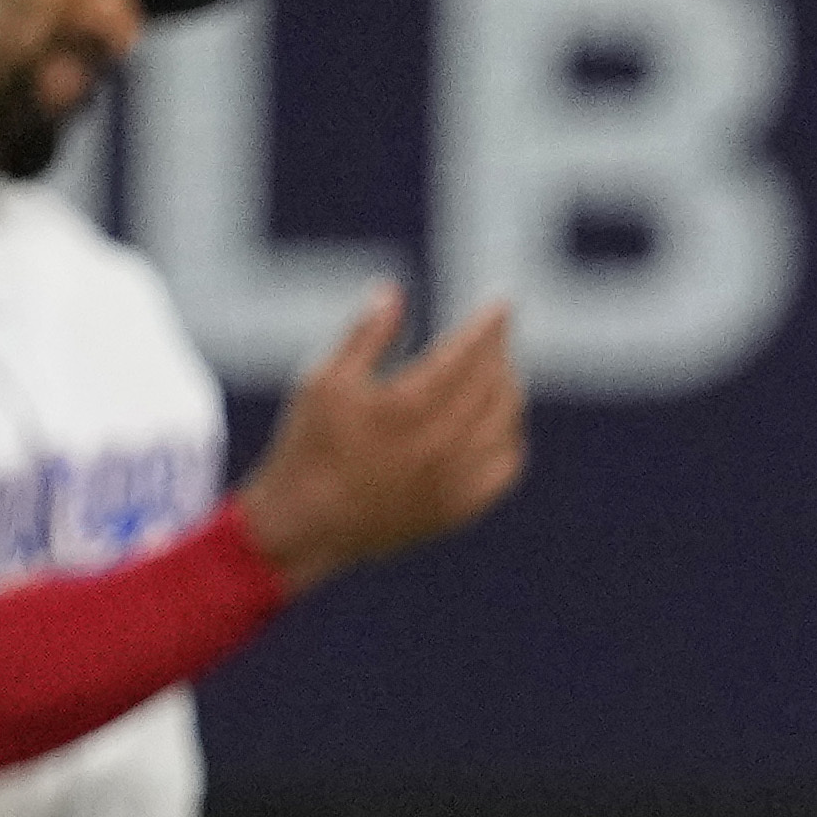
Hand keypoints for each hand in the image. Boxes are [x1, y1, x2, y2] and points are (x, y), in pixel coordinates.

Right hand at [234, 284, 527, 586]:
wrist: (307, 525)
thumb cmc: (309, 446)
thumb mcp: (323, 380)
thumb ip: (364, 335)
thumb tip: (392, 290)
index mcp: (405, 407)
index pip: (466, 356)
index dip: (489, 327)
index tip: (502, 304)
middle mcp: (438, 444)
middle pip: (492, 385)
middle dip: (499, 350)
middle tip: (497, 332)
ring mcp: (454, 480)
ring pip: (505, 422)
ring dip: (507, 387)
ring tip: (498, 367)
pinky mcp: (460, 507)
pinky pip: (506, 464)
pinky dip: (510, 433)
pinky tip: (499, 418)